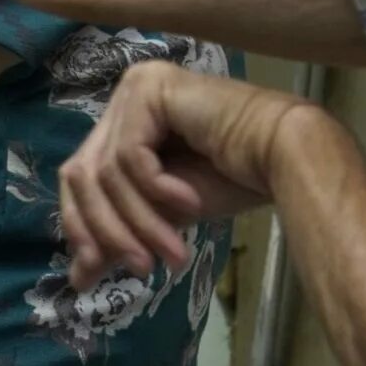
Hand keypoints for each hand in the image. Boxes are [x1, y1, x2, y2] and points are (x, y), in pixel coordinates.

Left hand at [59, 62, 318, 289]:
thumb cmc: (234, 179)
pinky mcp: (150, 89)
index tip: (91, 274)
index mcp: (121, 121)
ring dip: (140, 221)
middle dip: (108, 229)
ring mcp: (134, 88)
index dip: (80, 225)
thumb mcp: (162, 214)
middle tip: (140, 269)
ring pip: (107, 171)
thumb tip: (78, 277)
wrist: (287, 156)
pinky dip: (156, 189)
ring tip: (172, 253)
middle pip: (83, 174)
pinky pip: (131, 155)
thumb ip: (119, 233)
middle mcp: (122, 98)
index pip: (78, 177)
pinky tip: (190, 203)